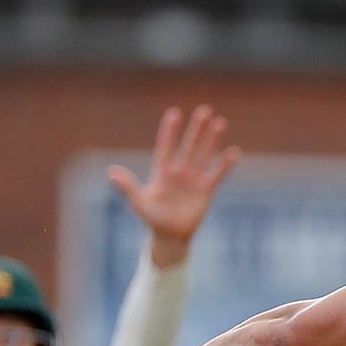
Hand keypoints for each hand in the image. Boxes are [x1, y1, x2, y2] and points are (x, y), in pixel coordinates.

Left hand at [109, 105, 241, 265]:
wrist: (170, 236)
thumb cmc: (152, 218)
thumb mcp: (138, 202)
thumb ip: (127, 187)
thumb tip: (111, 172)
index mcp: (162, 171)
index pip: (166, 146)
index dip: (170, 131)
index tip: (175, 113)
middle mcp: (179, 171)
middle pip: (189, 145)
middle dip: (197, 129)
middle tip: (205, 110)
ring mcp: (194, 179)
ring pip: (204, 155)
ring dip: (212, 140)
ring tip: (220, 123)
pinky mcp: (206, 191)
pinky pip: (217, 175)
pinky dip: (225, 165)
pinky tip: (234, 152)